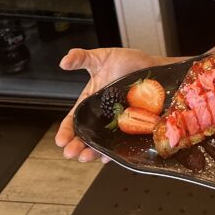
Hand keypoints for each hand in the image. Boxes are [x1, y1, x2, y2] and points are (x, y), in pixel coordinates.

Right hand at [54, 47, 160, 161]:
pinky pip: (123, 141)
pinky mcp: (134, 126)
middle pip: (85, 134)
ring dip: (92, 152)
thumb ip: (81, 57)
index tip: (60, 140)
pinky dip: (115, 150)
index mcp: (90, 101)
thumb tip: (64, 61)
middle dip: (76, 145)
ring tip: (86, 157)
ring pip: (102, 141)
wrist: (155, 66)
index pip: (74, 119)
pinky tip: (109, 156)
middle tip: (70, 152)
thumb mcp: (101, 57)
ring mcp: (118, 122)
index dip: (66, 130)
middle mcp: (102, 115)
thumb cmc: (128, 62)